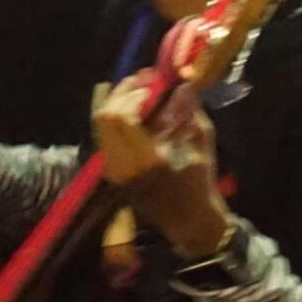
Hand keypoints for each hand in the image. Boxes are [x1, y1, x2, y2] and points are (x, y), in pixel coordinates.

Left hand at [93, 76, 233, 259]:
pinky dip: (113, 118)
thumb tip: (181, 84)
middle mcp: (123, 164)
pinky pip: (103, 136)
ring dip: (116, 103)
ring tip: (136, 91)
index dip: (134, 93)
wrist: (186, 221)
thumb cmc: (199, 184)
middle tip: (142, 80)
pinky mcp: (111, 170)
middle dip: (122, 93)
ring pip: (100, 125)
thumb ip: (189, 112)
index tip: (153, 81)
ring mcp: (113, 169)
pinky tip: (127, 106)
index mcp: (147, 160)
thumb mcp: (202, 145)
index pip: (123, 116)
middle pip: (105, 117)